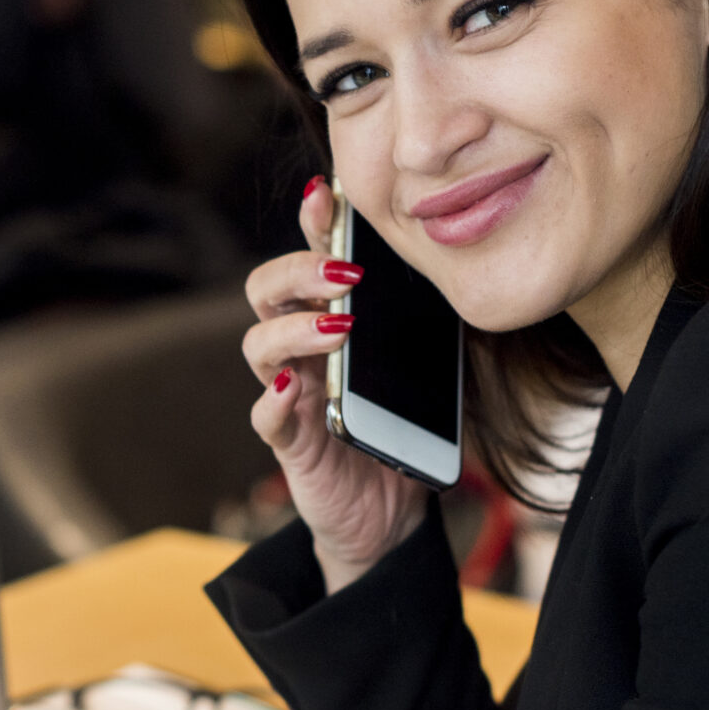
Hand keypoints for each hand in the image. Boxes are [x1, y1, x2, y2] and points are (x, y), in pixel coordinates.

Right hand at [243, 176, 430, 591]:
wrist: (391, 513)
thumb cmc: (401, 430)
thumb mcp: (424, 367)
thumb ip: (423, 325)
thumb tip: (450, 270)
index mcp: (329, 321)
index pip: (310, 262)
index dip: (312, 227)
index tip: (327, 196)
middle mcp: (300, 350)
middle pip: (265, 291)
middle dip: (297, 272)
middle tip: (342, 276)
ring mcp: (290, 393)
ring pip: (258, 344)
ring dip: (295, 329)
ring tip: (340, 330)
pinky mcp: (289, 443)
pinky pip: (265, 417)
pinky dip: (274, 401)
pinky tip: (295, 389)